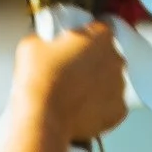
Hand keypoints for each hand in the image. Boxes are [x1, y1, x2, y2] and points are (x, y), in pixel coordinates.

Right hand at [16, 18, 128, 151]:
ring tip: (74, 98)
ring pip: (110, 83)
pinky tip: (81, 113)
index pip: (98, 30)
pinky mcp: (118, 111)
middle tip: (70, 75)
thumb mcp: (31, 45)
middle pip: (107, 57)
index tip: (72, 49)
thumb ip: (46, 38)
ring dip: (97, 87)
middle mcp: (116, 58)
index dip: (83, 40)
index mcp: (100, 36)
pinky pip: (111, 107)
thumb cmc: (37, 80)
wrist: (42, 121)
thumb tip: (46, 44)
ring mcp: (120, 86)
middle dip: (92, 64)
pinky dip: (100, 110)